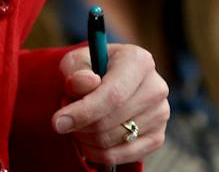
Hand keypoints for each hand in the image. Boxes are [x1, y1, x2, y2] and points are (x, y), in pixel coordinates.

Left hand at [51, 43, 168, 164]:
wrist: (108, 81)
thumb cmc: (91, 69)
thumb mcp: (76, 62)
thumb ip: (76, 70)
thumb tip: (86, 83)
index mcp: (139, 61)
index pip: (113, 94)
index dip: (84, 111)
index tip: (58, 122)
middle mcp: (156, 87)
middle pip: (109, 121)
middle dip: (79, 125)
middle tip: (66, 116)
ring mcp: (161, 114)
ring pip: (111, 140)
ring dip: (85, 137)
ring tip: (79, 122)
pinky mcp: (158, 137)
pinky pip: (120, 157)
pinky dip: (96, 153)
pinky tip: (88, 140)